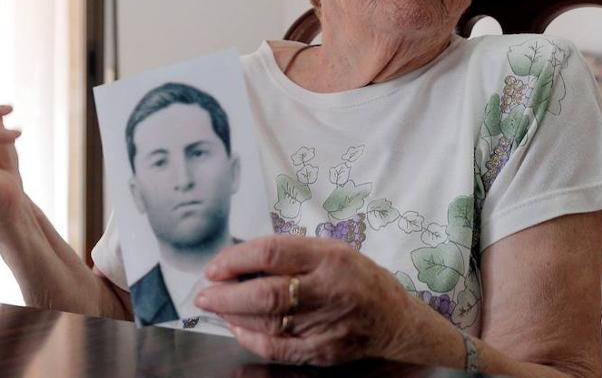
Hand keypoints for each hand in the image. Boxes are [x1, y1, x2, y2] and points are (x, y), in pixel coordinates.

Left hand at [195, 235, 412, 365]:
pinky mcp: (325, 351)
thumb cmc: (358, 279)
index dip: (235, 260)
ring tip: (216, 306)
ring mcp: (328, 324)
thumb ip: (289, 252)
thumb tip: (239, 260)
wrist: (395, 320)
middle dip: (227, 293)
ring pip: (269, 321)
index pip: (272, 253)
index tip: (215, 266)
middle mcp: (330, 290)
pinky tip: (237, 327)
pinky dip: (251, 338)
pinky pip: (279, 348)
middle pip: (267, 293)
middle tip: (205, 292)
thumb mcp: (330, 249)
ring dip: (233, 314)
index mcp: (330, 257)